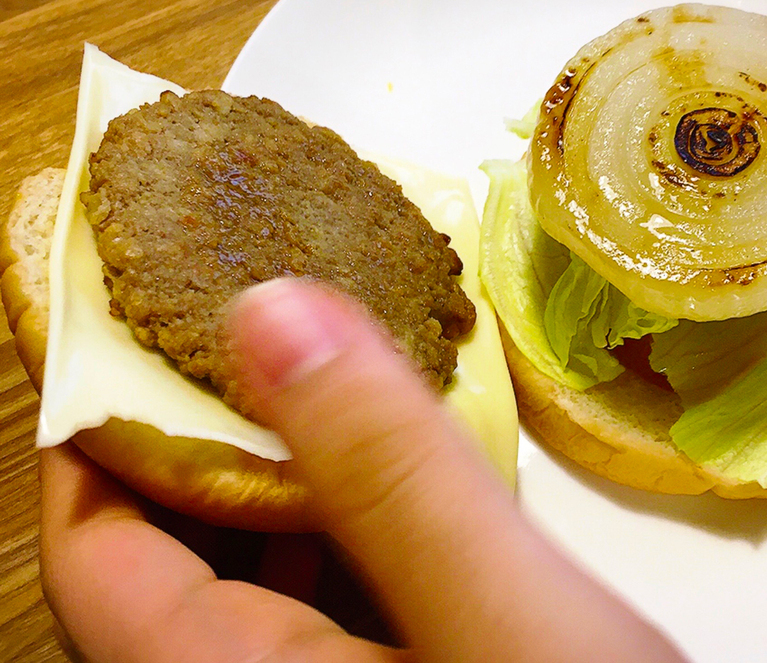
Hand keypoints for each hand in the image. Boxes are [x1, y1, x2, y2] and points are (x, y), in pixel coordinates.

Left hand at [40, 278, 687, 662]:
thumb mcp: (508, 619)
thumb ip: (395, 475)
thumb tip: (272, 312)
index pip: (96, 567)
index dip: (95, 449)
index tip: (123, 348)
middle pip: (173, 576)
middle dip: (199, 456)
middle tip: (245, 353)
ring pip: (258, 594)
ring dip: (279, 495)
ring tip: (324, 402)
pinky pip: (334, 612)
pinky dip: (350, 539)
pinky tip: (402, 496)